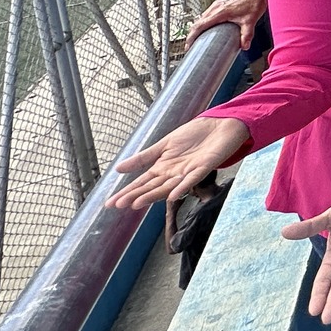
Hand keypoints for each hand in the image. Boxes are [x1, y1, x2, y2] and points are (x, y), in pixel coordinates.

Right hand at [108, 115, 250, 210]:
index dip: (127, 192)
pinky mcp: (205, 166)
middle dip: (135, 195)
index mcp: (163, 168)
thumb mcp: (164, 145)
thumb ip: (144, 158)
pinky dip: (182, 187)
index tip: (110, 203)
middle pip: (152, 187)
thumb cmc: (194, 135)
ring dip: (153, 195)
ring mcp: (189, 171)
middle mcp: (174, 173)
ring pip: (169, 186)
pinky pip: (192, 179)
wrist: (220, 125)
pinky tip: (173, 196)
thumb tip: (117, 168)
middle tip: (118, 205)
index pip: (142, 182)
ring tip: (136, 203)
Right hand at [190, 0, 268, 48]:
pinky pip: (207, 14)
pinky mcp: (220, 4)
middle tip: (190, 46)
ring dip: (197, 28)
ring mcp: (217, 5)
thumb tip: (244, 47)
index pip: (200, 25)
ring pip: (201, 17)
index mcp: (220, 12)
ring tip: (195, 39)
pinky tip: (205, 28)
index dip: (192, 36)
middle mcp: (216, 7)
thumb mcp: (250, 22)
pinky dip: (202, 22)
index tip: (188, 45)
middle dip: (192, 34)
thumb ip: (247, 35)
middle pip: (198, 22)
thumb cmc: (254, 6)